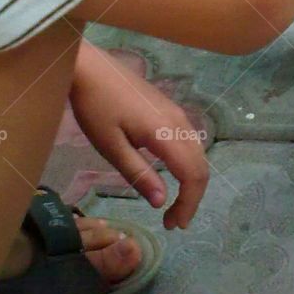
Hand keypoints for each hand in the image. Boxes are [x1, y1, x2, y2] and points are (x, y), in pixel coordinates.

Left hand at [69, 41, 208, 229]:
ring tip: (173, 205)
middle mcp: (179, 122)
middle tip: (173, 222)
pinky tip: (171, 175)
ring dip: (191, 182)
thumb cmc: (95, 108)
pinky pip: (190, 142)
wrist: (92, 69)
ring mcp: (177, 114)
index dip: (188, 204)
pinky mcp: (170, 110)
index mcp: (166, 133)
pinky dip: (187, 166)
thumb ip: (139, 174)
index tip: (173, 225)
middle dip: (192, 198)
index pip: (193, 175)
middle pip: (201, 166)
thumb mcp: (111, 146)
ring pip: (198, 154)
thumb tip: (161, 202)